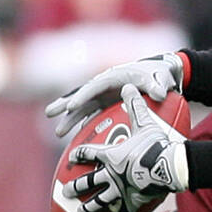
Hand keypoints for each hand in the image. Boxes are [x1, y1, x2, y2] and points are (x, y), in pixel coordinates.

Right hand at [46, 52, 184, 137]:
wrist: (162, 75)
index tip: (71, 107)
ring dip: (71, 119)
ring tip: (58, 132)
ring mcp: (105, 95)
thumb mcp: (160, 78)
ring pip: (83, 107)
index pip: (93, 87)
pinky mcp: (108, 104)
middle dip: (65, 105)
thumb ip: (158, 85)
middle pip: (81, 95)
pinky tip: (75, 137)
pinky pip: (92, 115)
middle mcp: (105, 85)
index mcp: (113, 77)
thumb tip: (160, 94)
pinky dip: (83, 124)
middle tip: (49, 114)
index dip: (82, 97)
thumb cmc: (159, 74)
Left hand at [66, 86, 188, 211]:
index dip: (80, 155)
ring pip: (101, 200)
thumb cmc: (156, 145)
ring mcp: (120, 190)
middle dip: (76, 186)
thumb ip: (135, 106)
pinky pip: (124, 211)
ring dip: (90, 205)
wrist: (170, 167)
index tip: (73, 157)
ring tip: (83, 210)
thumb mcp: (145, 123)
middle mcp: (110, 174)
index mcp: (110, 156)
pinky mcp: (133, 201)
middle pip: (88, 182)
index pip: (88, 153)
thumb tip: (129, 87)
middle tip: (66, 191)